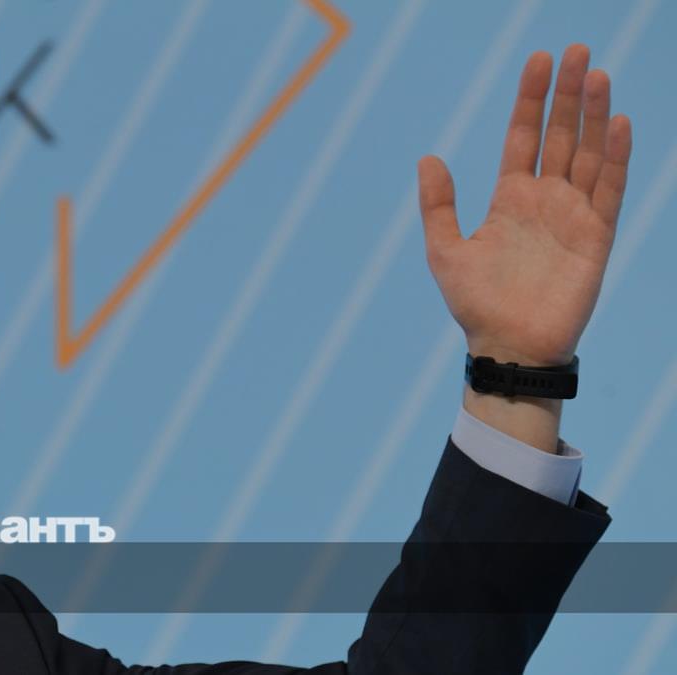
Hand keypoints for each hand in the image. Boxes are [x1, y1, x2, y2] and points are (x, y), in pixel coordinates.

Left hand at [419, 44, 631, 366]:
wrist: (507, 346)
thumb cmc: (475, 303)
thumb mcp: (444, 250)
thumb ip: (438, 205)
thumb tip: (428, 157)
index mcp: (510, 198)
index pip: (523, 136)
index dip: (530, 100)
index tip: (538, 61)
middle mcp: (545, 199)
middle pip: (561, 135)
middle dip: (567, 94)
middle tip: (575, 50)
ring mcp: (573, 214)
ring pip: (589, 153)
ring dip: (594, 114)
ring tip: (596, 75)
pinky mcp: (596, 236)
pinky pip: (609, 189)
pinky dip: (616, 156)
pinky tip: (617, 122)